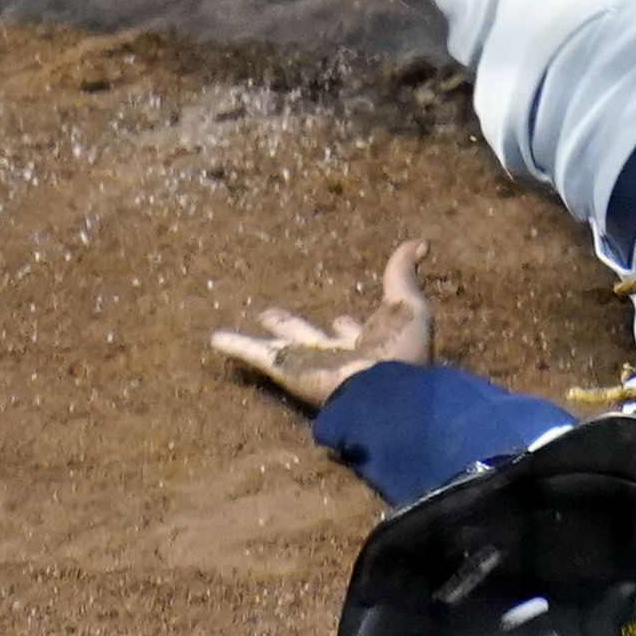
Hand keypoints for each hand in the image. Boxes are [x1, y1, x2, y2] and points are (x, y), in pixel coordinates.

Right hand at [209, 238, 432, 409]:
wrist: (386, 392)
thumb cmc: (402, 353)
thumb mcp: (408, 305)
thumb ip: (403, 274)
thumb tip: (420, 242)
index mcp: (364, 342)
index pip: (349, 330)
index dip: (346, 324)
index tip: (341, 317)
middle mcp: (334, 355)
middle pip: (307, 338)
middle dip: (291, 328)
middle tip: (270, 316)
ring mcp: (308, 364)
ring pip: (274, 348)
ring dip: (253, 340)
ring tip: (227, 333)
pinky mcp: (288, 370)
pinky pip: (256, 356)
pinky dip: (235, 346)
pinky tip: (215, 339)